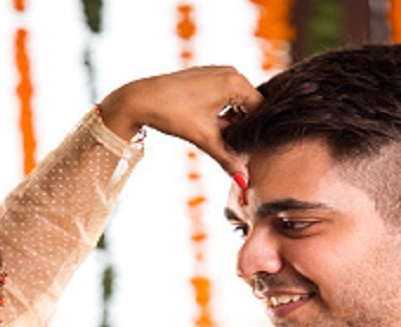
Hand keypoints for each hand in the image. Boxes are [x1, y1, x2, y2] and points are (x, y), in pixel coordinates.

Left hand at [98, 66, 260, 177]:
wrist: (140, 100)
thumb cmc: (171, 112)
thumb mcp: (204, 138)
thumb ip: (228, 158)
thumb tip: (244, 181)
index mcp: (235, 81)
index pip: (261, 110)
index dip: (255, 132)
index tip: (247, 149)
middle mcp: (230, 72)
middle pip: (250, 106)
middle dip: (242, 127)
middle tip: (231, 145)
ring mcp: (217, 73)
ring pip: (236, 103)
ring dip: (231, 121)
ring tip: (218, 136)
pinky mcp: (205, 78)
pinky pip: (224, 97)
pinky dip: (221, 113)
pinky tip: (210, 126)